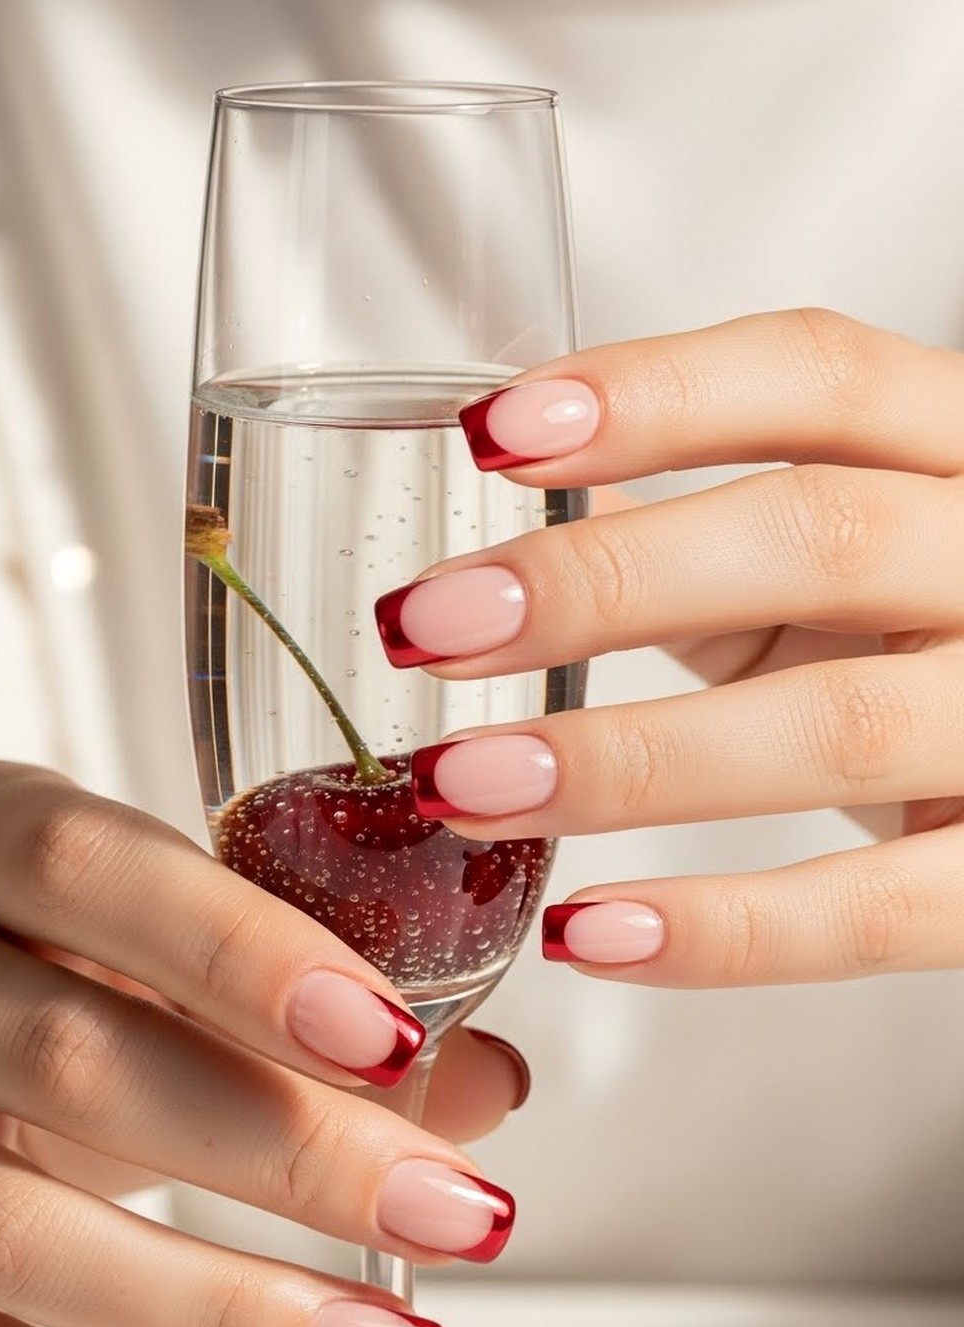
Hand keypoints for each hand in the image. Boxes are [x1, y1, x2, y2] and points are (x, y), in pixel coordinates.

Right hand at [0, 762, 524, 1326]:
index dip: (239, 955)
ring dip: (224, 1308)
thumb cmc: (43, 965)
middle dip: (289, 1150)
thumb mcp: (151, 944)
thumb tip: (483, 1085)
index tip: (392, 1040)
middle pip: (72, 1064)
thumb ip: (306, 995)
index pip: (87, 872)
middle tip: (455, 1213)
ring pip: (11, 1232)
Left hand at [376, 309, 963, 985]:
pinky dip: (723, 929)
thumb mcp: (851, 561)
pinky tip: (586, 930)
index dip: (655, 395)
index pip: (820, 378)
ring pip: (837, 723)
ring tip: (465, 782)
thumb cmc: (945, 643)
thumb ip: (712, 534)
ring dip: (628, 760)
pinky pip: (877, 911)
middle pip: (815, 538)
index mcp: (962, 452)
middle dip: (604, 582)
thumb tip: (517, 507)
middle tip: (433, 625)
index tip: (492, 434)